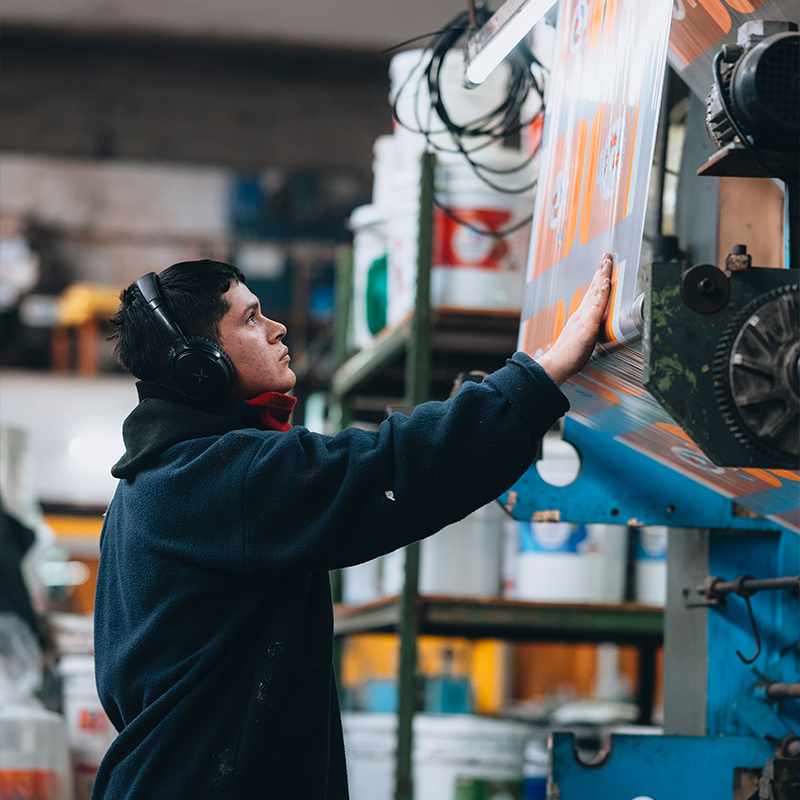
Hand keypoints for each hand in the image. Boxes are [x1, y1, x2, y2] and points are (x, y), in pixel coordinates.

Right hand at [536, 252, 611, 385]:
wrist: (554, 365)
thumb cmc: (566, 359)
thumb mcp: (578, 343)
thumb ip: (583, 334)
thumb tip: (587, 333)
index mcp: (580, 318)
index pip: (592, 296)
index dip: (598, 281)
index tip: (603, 268)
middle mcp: (581, 314)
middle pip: (594, 289)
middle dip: (601, 271)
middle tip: (607, 256)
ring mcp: (584, 318)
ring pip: (596, 292)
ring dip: (603, 275)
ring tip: (608, 261)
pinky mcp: (588, 325)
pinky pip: (598, 306)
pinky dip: (602, 292)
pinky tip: (606, 281)